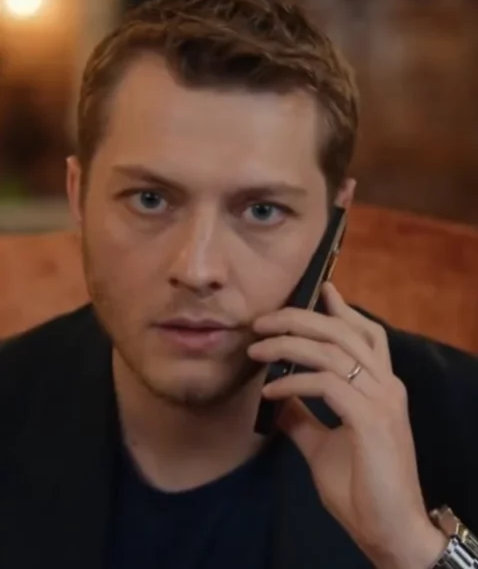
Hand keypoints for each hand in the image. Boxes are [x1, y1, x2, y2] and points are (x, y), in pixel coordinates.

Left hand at [248, 283, 446, 568]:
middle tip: (266, 318)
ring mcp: (382, 400)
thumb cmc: (362, 488)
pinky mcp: (371, 420)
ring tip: (256, 349)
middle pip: (344, 332)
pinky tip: (270, 391)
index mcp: (382, 387)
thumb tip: (279, 398)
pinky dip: (293, 382)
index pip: (367, 334)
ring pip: (334, 351)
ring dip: (289, 344)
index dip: (344, 309)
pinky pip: (326, 384)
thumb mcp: (322, 445)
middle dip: (302, 318)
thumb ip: (303, 418)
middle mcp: (387, 385)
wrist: (389, 531)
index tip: (321, 289)